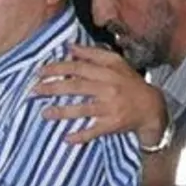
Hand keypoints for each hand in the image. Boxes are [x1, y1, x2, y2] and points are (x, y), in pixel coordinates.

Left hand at [33, 44, 166, 145]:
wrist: (151, 106)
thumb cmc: (130, 83)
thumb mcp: (116, 62)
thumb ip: (92, 53)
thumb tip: (69, 47)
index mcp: (107, 72)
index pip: (78, 68)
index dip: (57, 69)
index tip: (40, 72)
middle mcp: (108, 88)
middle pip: (76, 87)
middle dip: (53, 88)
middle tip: (34, 91)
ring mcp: (110, 108)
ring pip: (82, 109)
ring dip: (62, 112)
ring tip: (44, 113)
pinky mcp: (112, 125)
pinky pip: (94, 131)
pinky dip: (81, 136)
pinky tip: (66, 138)